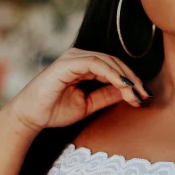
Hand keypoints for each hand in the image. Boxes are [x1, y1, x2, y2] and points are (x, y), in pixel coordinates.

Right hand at [0, 48, 151, 133]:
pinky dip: (112, 74)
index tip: (142, 97)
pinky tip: (122, 86)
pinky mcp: (68, 63)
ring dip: (125, 77)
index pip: (114, 68)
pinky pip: (96, 63)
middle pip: (115, 62)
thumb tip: (128, 91)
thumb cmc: (54, 110)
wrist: (30, 117)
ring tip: (135, 94)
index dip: (131, 81)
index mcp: (84, 65)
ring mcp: (73, 58)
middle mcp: (79, 57)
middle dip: (132, 79)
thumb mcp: (88, 105)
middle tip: (144, 96)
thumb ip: (106, 96)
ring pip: (108, 61)